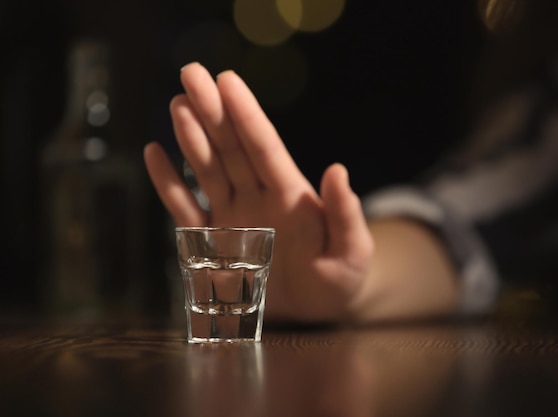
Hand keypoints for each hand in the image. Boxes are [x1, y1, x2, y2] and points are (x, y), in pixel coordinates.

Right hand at [144, 63, 373, 322]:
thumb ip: (345, 215)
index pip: (264, 147)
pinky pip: (187, 210)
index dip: (246, 115)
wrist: (317, 309)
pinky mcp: (214, 243)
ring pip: (209, 170)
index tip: (228, 80)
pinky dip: (170, 184)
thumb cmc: (340, 278)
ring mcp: (234, 216)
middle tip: (191, 73)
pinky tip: (155, 154)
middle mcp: (258, 198)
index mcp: (291, 195)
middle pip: (232, 148)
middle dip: (213, 110)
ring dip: (192, 138)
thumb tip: (337, 170)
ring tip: (178, 104)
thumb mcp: (352, 251)